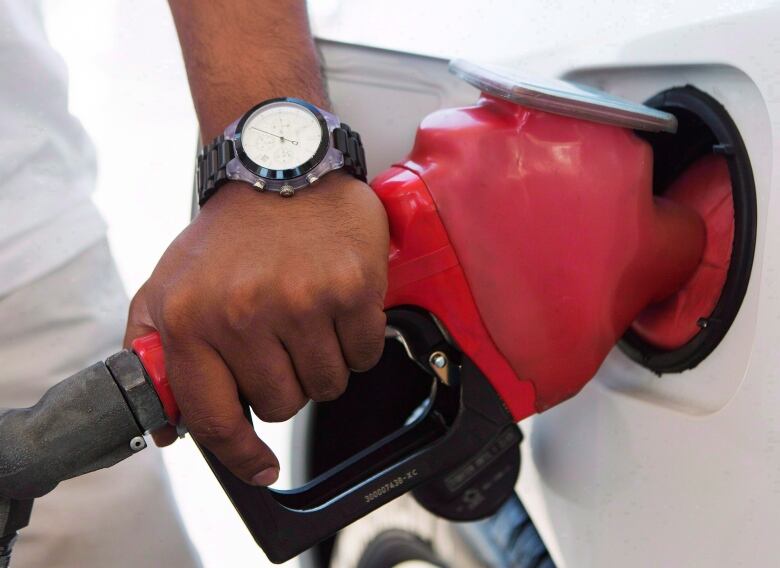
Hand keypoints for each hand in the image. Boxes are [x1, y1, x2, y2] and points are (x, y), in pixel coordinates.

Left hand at [125, 172, 388, 485]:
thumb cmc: (228, 236)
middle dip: (285, 384)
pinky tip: (337, 307)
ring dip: (322, 363)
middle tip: (282, 345)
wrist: (281, 167)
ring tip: (309, 320)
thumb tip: (167, 428)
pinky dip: (355, 341)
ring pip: (327, 384)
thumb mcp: (167, 286)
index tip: (260, 468)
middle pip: (282, 404)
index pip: (215, 417)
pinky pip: (364, 354)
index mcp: (193, 320)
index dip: (240, 456)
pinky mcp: (352, 288)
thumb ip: (153, 353)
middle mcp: (245, 314)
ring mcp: (303, 301)